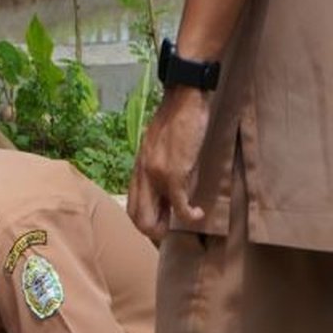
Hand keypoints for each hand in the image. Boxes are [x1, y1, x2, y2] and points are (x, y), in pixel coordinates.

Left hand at [128, 85, 210, 241]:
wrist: (183, 100)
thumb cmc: (177, 121)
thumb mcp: (161, 149)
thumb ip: (162, 170)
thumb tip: (173, 192)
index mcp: (138, 170)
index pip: (132, 207)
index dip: (147, 222)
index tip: (166, 223)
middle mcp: (141, 176)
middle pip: (137, 219)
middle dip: (155, 232)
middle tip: (174, 229)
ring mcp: (155, 176)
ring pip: (152, 218)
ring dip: (169, 228)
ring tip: (188, 219)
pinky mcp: (174, 174)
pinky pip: (179, 206)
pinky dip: (191, 216)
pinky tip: (200, 213)